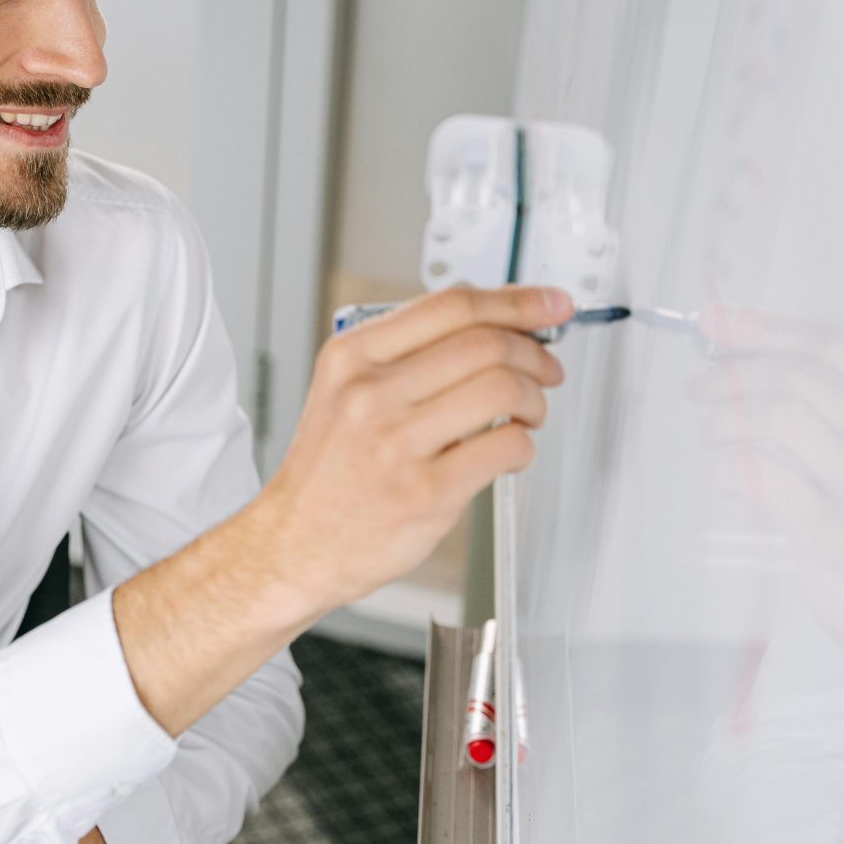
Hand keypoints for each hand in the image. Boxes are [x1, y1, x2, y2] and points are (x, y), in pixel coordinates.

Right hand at [259, 285, 569, 609]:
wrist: (294, 543)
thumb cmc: (327, 473)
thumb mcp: (343, 392)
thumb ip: (404, 355)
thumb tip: (490, 326)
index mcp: (352, 357)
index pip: (451, 306)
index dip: (516, 300)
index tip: (549, 305)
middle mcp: (371, 393)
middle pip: (485, 342)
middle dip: (534, 353)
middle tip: (545, 368)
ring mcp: (398, 442)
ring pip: (503, 388)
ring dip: (535, 399)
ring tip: (528, 413)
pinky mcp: (426, 491)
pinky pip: (505, 446)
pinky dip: (524, 445)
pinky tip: (509, 452)